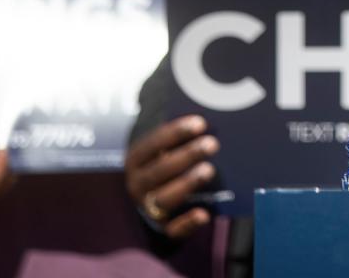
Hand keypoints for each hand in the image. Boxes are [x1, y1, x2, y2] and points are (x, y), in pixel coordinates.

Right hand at [124, 115, 218, 239]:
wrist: (152, 200)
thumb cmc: (165, 163)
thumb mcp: (162, 149)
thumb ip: (177, 138)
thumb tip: (204, 119)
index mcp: (135, 161)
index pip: (151, 144)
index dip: (174, 133)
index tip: (200, 123)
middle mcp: (138, 185)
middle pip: (160, 170)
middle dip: (187, 155)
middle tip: (212, 144)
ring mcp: (148, 208)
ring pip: (164, 198)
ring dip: (187, 183)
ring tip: (210, 169)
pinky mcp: (163, 228)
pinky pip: (173, 229)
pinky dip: (187, 223)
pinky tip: (203, 214)